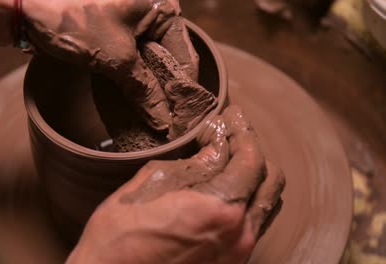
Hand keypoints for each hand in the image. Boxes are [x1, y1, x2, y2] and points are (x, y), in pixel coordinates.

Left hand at [23, 0, 196, 130]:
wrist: (27, 9)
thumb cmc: (75, 22)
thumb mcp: (116, 58)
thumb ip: (144, 89)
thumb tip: (163, 122)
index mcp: (162, 8)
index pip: (186, 55)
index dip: (184, 90)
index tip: (184, 120)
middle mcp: (152, 14)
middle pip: (170, 61)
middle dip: (168, 92)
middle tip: (170, 125)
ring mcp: (133, 25)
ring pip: (152, 64)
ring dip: (152, 91)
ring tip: (156, 120)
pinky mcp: (115, 36)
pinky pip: (134, 63)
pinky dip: (136, 83)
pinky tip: (138, 105)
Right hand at [67, 105, 284, 263]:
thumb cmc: (121, 234)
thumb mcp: (155, 182)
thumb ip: (196, 161)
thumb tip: (218, 144)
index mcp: (223, 211)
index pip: (251, 159)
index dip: (244, 131)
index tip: (234, 116)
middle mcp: (240, 236)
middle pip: (270, 181)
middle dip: (253, 152)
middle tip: (232, 135)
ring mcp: (238, 254)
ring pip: (265, 204)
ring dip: (252, 177)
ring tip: (229, 161)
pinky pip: (252, 225)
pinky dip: (245, 200)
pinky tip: (223, 189)